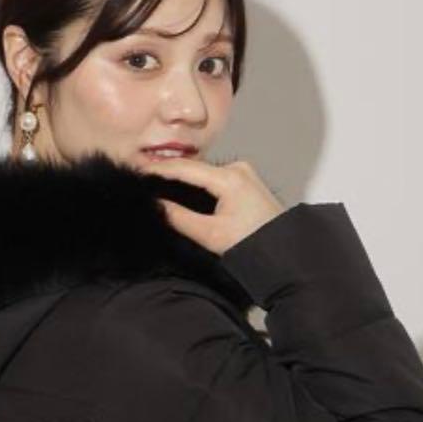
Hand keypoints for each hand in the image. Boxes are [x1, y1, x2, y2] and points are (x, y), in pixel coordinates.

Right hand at [137, 158, 285, 255]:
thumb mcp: (210, 234)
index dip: (158, 169)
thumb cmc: (253, 245)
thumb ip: (179, 218)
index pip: (185, 167)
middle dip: (169, 173)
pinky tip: (183, 191)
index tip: (136, 171)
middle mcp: (238, 169)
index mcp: (230, 178)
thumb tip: (155, 204)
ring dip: (183, 179)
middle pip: (194, 168)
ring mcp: (244, 174)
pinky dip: (198, 185)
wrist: (285, 254)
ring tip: (157, 184)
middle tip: (142, 178)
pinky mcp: (246, 183)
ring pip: (204, 173)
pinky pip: (215, 179)